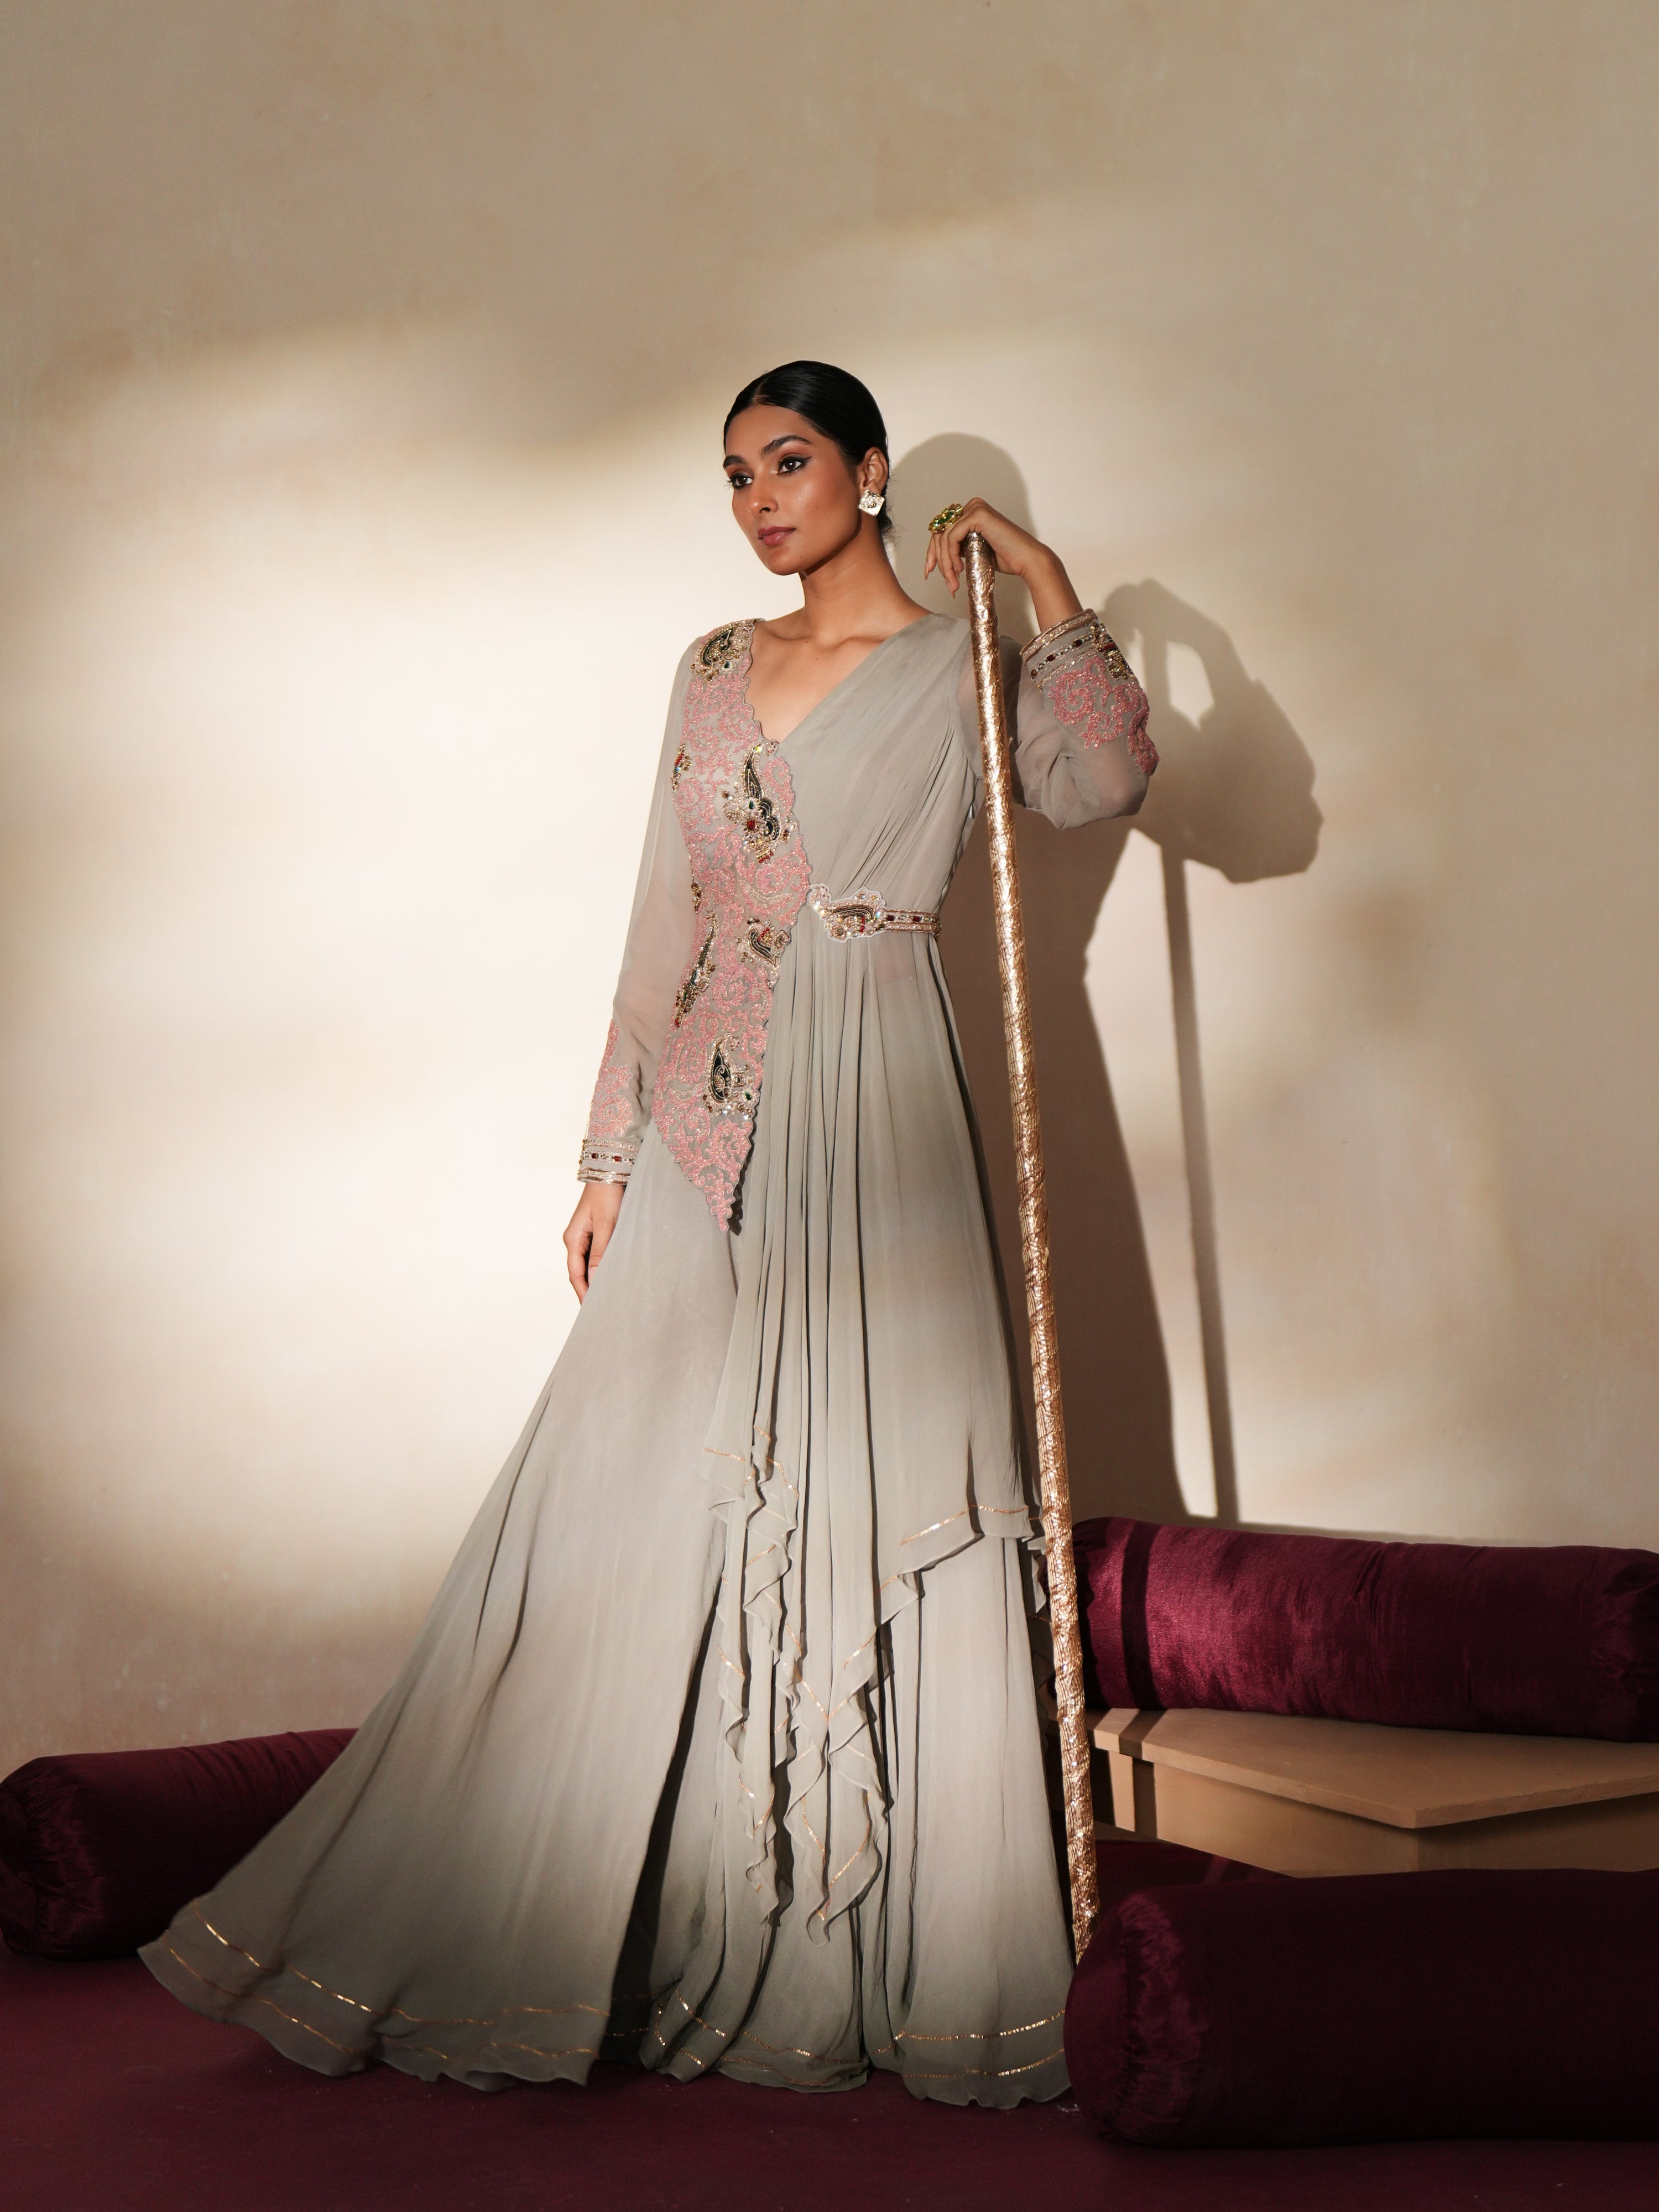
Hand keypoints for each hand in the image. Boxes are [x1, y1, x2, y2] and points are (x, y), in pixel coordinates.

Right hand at [563, 1182, 623, 1302]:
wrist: (611, 1170)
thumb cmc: (608, 1195)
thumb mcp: (606, 1224)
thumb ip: (601, 1252)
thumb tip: (595, 1280)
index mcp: (573, 1239)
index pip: (575, 1275)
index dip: (583, 1294)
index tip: (592, 1311)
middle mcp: (575, 1240)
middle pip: (579, 1273)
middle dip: (588, 1291)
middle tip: (601, 1310)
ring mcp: (583, 1236)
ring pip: (587, 1265)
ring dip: (595, 1280)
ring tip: (607, 1298)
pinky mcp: (593, 1232)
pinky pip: (595, 1255)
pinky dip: (601, 1267)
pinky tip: (611, 1276)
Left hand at [922, 498, 1081, 631]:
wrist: (1026, 560)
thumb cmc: (1006, 558)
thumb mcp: (973, 551)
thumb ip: (958, 548)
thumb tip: (937, 557)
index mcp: (970, 512)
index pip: (942, 530)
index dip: (933, 551)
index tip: (929, 571)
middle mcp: (971, 506)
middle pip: (940, 532)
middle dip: (937, 559)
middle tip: (945, 581)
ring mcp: (974, 508)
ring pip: (944, 537)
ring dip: (945, 563)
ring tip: (953, 582)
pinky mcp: (977, 515)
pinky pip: (952, 537)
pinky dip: (950, 556)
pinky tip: (959, 570)